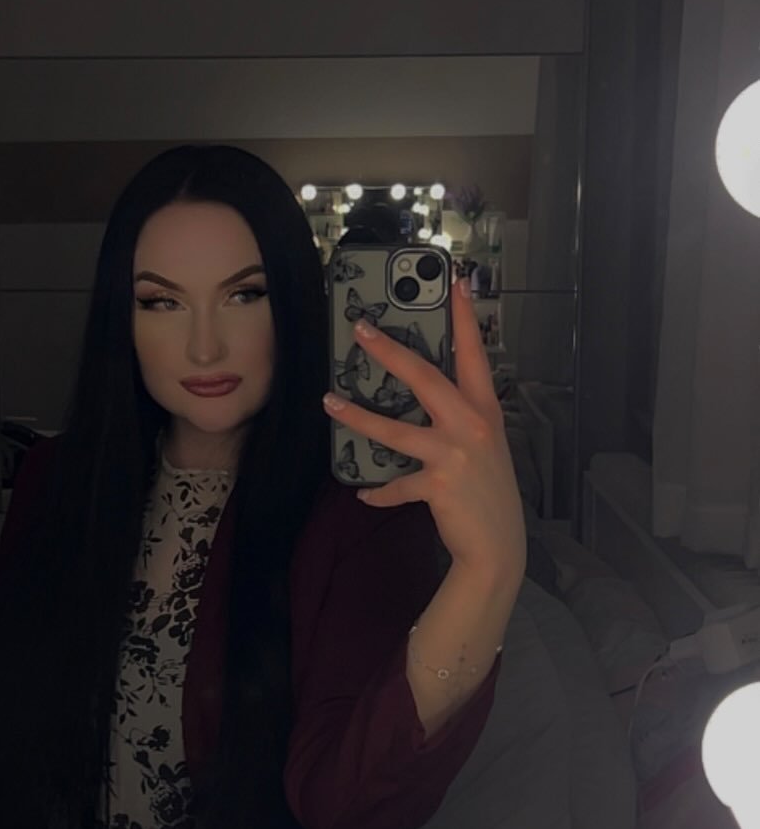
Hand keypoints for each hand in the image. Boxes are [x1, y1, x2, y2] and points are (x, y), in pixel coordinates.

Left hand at [322, 276, 525, 580]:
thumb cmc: (488, 492)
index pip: (474, 353)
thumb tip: (422, 397)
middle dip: (390, 350)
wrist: (499, 547)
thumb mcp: (484, 445)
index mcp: (485, 409)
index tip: (453, 281)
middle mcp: (472, 424)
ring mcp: (455, 454)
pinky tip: (364, 493)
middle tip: (361, 328)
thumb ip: (458, 417)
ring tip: (329, 401)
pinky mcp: (437, 483)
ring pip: (395, 429)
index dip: (464, 315)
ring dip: (357, 415)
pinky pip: (395, 484)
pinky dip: (378, 490)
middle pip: (425, 377)